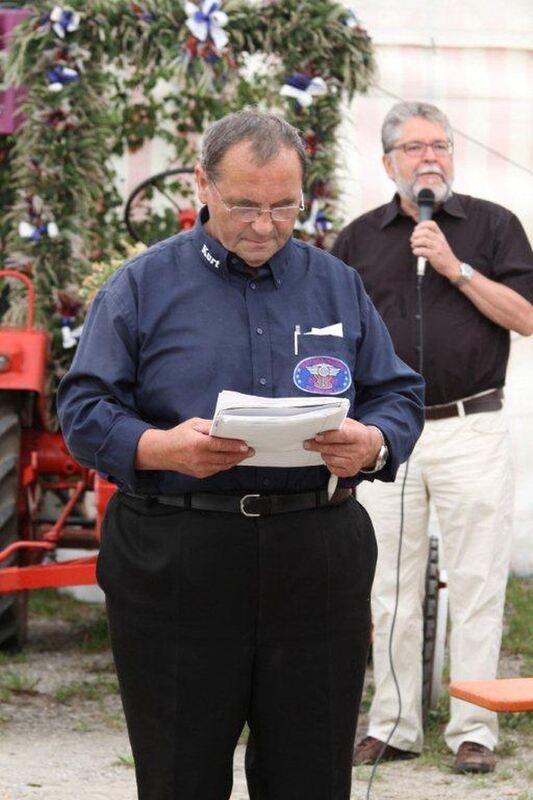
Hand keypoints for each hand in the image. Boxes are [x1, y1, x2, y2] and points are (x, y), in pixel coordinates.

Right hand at [136, 417, 254, 477]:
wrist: (163, 452)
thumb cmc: (178, 436)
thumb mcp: (193, 424)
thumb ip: (209, 425)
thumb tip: (224, 426)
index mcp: (198, 444)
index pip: (221, 446)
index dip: (235, 446)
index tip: (245, 445)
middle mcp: (199, 458)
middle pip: (225, 458)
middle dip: (240, 455)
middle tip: (250, 451)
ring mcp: (200, 468)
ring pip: (223, 466)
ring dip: (235, 461)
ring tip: (244, 455)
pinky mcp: (200, 474)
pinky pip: (217, 470)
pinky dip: (226, 465)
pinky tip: (231, 460)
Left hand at [303, 419, 381, 477]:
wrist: (371, 448)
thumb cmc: (357, 435)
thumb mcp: (351, 425)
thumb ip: (338, 424)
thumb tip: (321, 424)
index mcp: (359, 436)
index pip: (342, 436)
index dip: (328, 437)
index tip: (317, 436)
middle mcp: (359, 450)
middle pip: (333, 449)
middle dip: (317, 446)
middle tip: (308, 443)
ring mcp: (355, 462)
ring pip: (330, 459)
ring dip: (323, 453)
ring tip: (324, 449)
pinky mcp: (350, 471)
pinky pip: (332, 468)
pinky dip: (328, 462)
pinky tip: (332, 456)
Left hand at [410, 220, 459, 279]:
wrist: (451, 266)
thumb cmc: (443, 255)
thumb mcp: (440, 243)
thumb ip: (431, 237)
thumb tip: (417, 233)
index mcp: (440, 235)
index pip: (432, 224)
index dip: (422, 225)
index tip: (416, 230)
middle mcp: (439, 239)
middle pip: (425, 231)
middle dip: (415, 235)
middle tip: (412, 240)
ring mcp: (437, 247)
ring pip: (422, 240)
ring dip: (415, 243)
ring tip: (414, 246)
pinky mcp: (434, 255)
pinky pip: (421, 250)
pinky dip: (416, 251)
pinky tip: (416, 252)